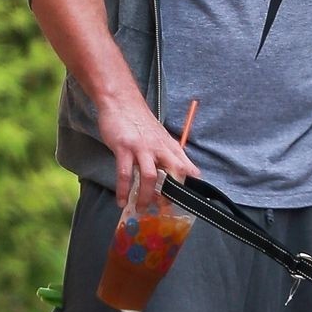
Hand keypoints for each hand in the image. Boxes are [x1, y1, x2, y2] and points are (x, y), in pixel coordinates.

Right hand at [97, 87, 199, 206]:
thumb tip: (189, 172)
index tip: (189, 200)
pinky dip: (124, 190)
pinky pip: (125, 174)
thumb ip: (172, 155)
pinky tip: (122, 201)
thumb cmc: (140, 122)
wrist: (121, 101)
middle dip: (171, 194)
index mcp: (169, 146)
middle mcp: (159, 148)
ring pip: (151, 177)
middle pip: (174, 173)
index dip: (189, 184)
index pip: (186, 167)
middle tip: (164, 209)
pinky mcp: (124, 148)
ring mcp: (142, 148)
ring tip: (142, 209)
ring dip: (147, 197)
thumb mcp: (161, 137)